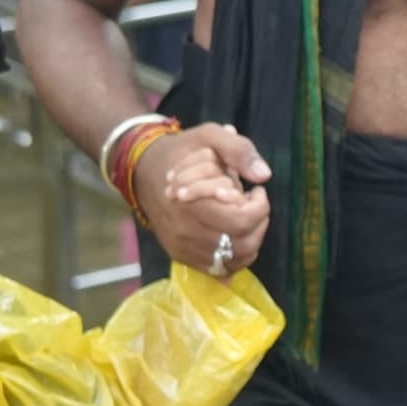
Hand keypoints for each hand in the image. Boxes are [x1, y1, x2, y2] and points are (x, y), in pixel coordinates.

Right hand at [134, 124, 271, 276]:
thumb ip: (239, 151)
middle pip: (242, 244)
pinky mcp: (181, 256)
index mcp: (192, 204)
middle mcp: (186, 233)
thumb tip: (264, 175)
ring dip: (250, 238)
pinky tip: (233, 233)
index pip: (242, 222)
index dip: (260, 207)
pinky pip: (219, 268)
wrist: (143, 170)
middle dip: (258, 223)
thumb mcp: (209, 137)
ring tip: (243, 216)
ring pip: (234, 260)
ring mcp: (183, 248)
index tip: (256, 190)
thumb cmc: (180, 152)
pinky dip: (235, 254)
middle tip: (251, 204)